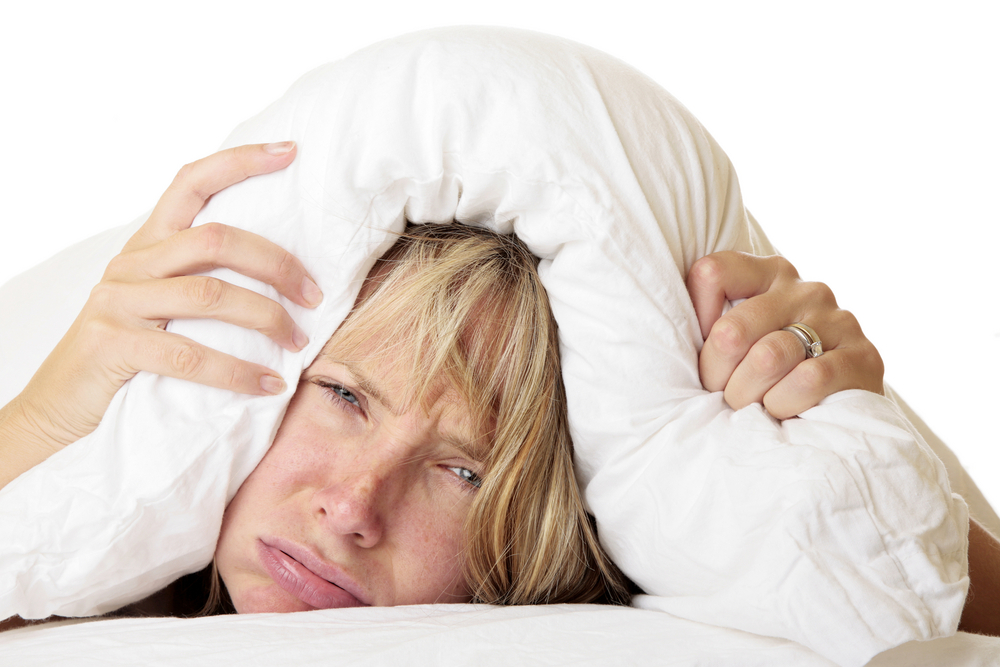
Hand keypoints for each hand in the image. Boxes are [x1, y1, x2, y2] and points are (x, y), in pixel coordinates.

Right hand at [7, 142, 321, 455]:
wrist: (59, 410)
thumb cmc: (129, 359)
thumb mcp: (162, 309)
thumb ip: (202, 284)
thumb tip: (285, 280)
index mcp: (148, 245)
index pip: (191, 182)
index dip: (240, 161)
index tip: (291, 151)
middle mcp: (132, 263)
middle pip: (216, 239)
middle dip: (276, 263)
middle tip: (314, 294)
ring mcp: (118, 301)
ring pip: (210, 294)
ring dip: (267, 319)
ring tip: (299, 342)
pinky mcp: (112, 345)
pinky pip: (190, 355)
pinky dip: (237, 372)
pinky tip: (268, 384)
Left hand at [687, 251, 882, 418]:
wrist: (836, 415)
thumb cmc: (765, 378)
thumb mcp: (734, 344)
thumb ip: (709, 326)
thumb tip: (670, 335)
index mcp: (768, 273)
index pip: (711, 273)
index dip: (697, 323)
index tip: (705, 353)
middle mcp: (805, 289)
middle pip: (732, 330)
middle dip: (719, 376)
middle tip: (724, 395)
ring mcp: (839, 319)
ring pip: (768, 357)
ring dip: (749, 395)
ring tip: (752, 406)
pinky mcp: (864, 357)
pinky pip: (807, 380)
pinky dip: (784, 404)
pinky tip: (783, 409)